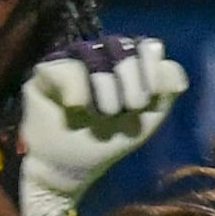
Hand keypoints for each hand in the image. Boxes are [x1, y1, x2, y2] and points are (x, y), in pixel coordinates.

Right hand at [14, 37, 186, 215]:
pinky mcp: (45, 71)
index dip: (151, 71)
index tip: (145, 103)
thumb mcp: (146, 120)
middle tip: (126, 110)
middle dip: (131, 84)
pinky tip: (76, 109)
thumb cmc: (107, 141)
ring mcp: (71, 59)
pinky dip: (78, 93)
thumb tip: (169, 62)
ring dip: (105, 91)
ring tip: (101, 115)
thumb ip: (164, 91)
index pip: (145, 48)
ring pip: (95, 56)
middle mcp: (98, 53)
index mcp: (125, 61)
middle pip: (123, 48)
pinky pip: (67, 70)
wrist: (70, 168)